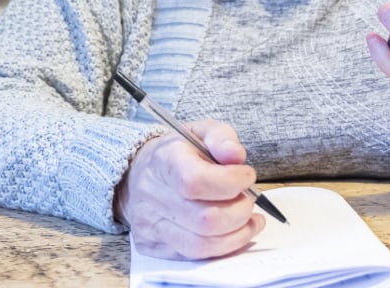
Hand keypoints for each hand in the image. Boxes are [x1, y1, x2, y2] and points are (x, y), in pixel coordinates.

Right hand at [114, 120, 265, 259]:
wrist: (139, 175)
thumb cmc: (177, 154)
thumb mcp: (200, 132)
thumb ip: (222, 138)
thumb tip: (236, 156)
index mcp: (164, 162)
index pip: (195, 181)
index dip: (230, 182)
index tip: (247, 176)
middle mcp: (153, 196)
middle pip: (205, 219)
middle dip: (240, 211)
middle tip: (250, 199)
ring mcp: (151, 226)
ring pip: (203, 244)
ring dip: (237, 233)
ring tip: (249, 217)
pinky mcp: (154, 247)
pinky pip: (196, 256)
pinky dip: (225, 247)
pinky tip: (237, 231)